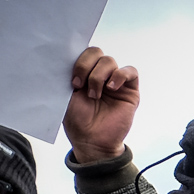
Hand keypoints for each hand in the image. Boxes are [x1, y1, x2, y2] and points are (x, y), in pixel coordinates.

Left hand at [64, 46, 140, 163]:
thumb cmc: (77, 121)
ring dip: (98, 76)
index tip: (71, 79)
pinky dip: (120, 76)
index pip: (82, 53)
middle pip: (96, 52)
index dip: (77, 60)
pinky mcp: (130, 91)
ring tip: (95, 95)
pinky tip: (111, 88)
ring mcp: (115, 82)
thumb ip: (66, 77)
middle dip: (85, 66)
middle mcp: (99, 75)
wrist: (92, 141)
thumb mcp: (64, 95)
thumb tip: (62, 60)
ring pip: (110, 61)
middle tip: (79, 85)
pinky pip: (130, 71)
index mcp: (83, 73)